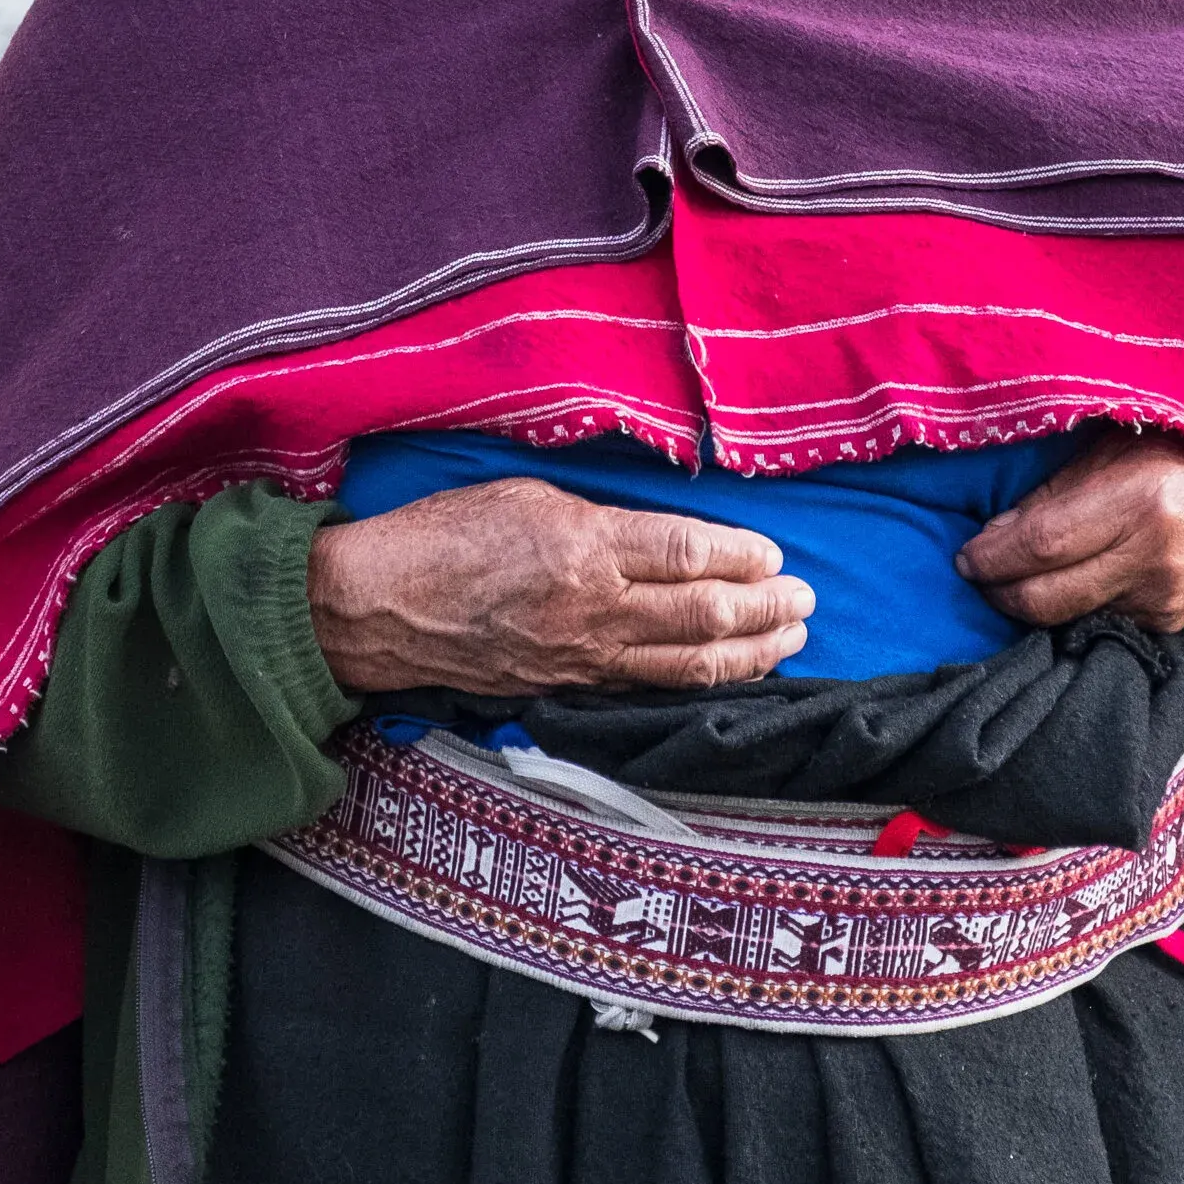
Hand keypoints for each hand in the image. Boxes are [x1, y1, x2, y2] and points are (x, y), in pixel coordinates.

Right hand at [307, 476, 814, 699]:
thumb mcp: (524, 495)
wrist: (377, 607)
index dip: (743, 557)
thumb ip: (599, 515)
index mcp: (584, 544)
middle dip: (767, 609)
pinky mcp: (567, 686)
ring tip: (790, 639)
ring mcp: (582, 656)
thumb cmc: (441, 536)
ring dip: (750, 654)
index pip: (689, 553)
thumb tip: (662, 532)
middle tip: (806, 600)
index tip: (774, 554)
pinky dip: (699, 682)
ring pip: (687, 664)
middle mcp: (593, 606)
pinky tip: (729, 673)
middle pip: (704, 614)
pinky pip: (649, 688)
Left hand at [956, 428, 1183, 635]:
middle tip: (974, 571)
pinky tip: (1062, 582)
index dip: (992, 555)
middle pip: (1044, 598)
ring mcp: (1164, 600)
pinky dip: (1072, 605)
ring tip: (1012, 573)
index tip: (964, 553)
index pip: (1041, 545)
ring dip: (1030, 600)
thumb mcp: (1129, 441)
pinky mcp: (1171, 623)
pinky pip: (1100, 619)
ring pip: (1068, 616)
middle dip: (998, 589)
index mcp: (1141, 502)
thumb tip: (1000, 525)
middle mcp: (1152, 560)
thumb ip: (1065, 483)